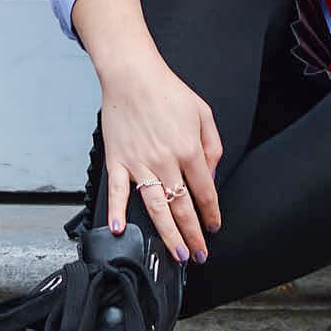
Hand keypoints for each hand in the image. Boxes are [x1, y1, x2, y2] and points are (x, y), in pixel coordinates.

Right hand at [98, 53, 222, 264]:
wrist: (133, 75)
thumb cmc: (168, 91)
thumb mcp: (204, 113)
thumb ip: (213, 146)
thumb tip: (211, 174)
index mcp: (189, 149)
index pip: (205, 191)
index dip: (211, 213)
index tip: (213, 227)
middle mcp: (166, 161)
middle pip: (182, 206)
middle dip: (193, 234)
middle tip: (199, 254)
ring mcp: (140, 163)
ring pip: (156, 207)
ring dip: (167, 234)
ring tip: (176, 254)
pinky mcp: (118, 161)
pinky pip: (119, 191)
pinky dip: (117, 212)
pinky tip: (120, 230)